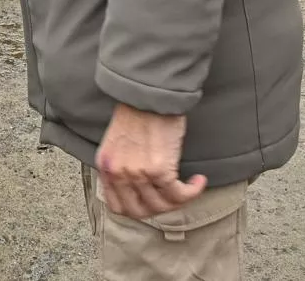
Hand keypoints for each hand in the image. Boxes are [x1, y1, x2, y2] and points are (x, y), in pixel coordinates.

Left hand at [93, 102, 206, 218]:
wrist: (150, 93)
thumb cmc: (138, 112)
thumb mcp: (118, 143)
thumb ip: (122, 166)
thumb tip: (138, 189)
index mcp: (106, 166)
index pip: (118, 207)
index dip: (138, 209)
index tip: (152, 203)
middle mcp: (119, 173)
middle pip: (140, 211)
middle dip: (159, 209)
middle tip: (172, 198)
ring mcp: (138, 173)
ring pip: (161, 206)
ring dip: (179, 201)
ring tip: (187, 188)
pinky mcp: (159, 169)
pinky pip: (179, 195)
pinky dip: (193, 192)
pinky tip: (198, 181)